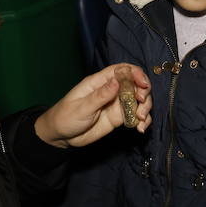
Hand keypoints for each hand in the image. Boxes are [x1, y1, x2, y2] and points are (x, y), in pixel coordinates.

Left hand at [33, 63, 151, 148]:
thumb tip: (116, 81)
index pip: (122, 70)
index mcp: (100, 82)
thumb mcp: (82, 107)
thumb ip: (100, 96)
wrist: (60, 136)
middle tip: (142, 105)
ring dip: (145, 108)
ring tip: (141, 120)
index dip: (136, 73)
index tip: (143, 84)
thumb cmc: (66, 117)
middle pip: (135, 84)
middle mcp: (111, 91)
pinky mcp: (119, 117)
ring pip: (138, 100)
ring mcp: (116, 104)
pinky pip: (135, 115)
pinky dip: (142, 121)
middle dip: (144, 92)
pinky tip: (140, 128)